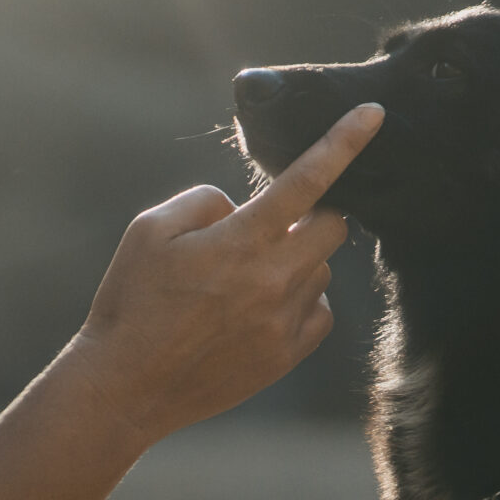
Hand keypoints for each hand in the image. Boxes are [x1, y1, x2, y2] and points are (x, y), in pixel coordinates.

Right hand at [67, 103, 384, 441]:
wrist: (125, 386)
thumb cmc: (132, 301)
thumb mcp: (148, 230)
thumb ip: (205, 201)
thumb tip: (242, 208)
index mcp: (240, 241)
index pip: (307, 179)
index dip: (344, 141)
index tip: (374, 113)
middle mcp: (272, 280)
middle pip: (333, 227)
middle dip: (313, 215)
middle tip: (274, 225)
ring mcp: (283, 322)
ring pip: (321, 271)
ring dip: (296, 262)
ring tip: (242, 281)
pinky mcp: (284, 356)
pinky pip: (319, 314)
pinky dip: (299, 302)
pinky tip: (258, 308)